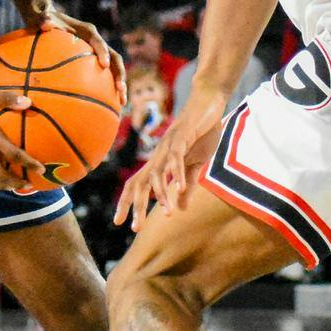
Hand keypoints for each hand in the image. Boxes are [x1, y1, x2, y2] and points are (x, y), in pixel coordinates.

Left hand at [36, 9, 124, 99]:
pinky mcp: (94, 61)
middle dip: (119, 73)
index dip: (103, 52)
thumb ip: (44, 20)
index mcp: (87, 31)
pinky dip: (107, 89)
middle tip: (120, 89)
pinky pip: (104, 76)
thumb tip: (45, 24)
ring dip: (120, 84)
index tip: (103, 65)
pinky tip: (106, 106)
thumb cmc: (46, 22)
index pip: (98, 41)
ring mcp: (98, 53)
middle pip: (114, 58)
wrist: (49, 22)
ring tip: (121, 102)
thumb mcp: (43, 19)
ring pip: (114, 68)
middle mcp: (97, 42)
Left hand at [114, 92, 226, 230]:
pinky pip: (176, 158)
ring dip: (162, 195)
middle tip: (134, 228)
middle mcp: (159, 155)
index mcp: (160, 163)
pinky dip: (177, 174)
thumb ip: (186, 186)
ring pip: (158, 174)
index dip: (127, 203)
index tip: (120, 223)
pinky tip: (180, 188)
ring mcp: (169, 146)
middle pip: (140, 183)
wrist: (209, 102)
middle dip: (136, 206)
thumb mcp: (196, 164)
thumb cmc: (201, 132)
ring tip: (167, 214)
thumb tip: (178, 209)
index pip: (137, 185)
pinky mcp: (183, 136)